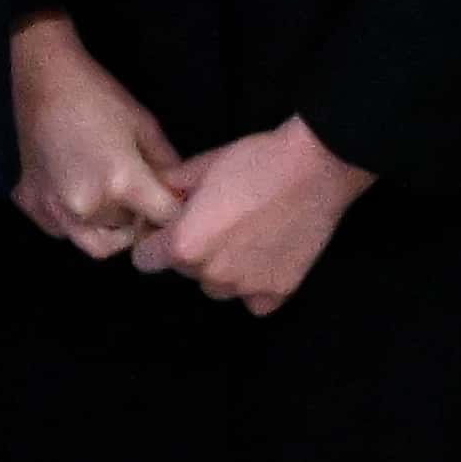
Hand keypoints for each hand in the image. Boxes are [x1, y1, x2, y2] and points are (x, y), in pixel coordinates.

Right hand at [7, 18, 185, 258]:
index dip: (175, 213)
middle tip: (143, 202)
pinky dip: (75, 223)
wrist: (44, 78)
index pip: (164, 219)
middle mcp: (86, 205)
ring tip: (113, 204)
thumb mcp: (145, 126)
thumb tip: (180, 194)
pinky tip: (79, 195)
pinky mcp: (30, 204)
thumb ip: (167, 165)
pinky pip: (62, 231)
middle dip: (140, 222)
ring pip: (94, 242)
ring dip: (109, 230)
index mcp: (121, 182)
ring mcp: (53, 208)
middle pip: (128, 234)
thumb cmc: (99, 97)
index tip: (174, 205)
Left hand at [136, 118, 372, 317]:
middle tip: (218, 223)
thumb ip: (174, 184)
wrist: (315, 167)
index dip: (154, 241)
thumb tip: (160, 190)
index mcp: (184, 244)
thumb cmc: (256, 160)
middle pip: (187, 271)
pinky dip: (258, 286)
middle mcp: (211, 273)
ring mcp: (246, 286)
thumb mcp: (205, 164)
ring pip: (220, 287)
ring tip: (246, 238)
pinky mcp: (279, 290)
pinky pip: (256, 301)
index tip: (169, 228)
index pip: (145, 260)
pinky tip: (267, 259)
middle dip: (195, 251)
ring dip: (225, 270)